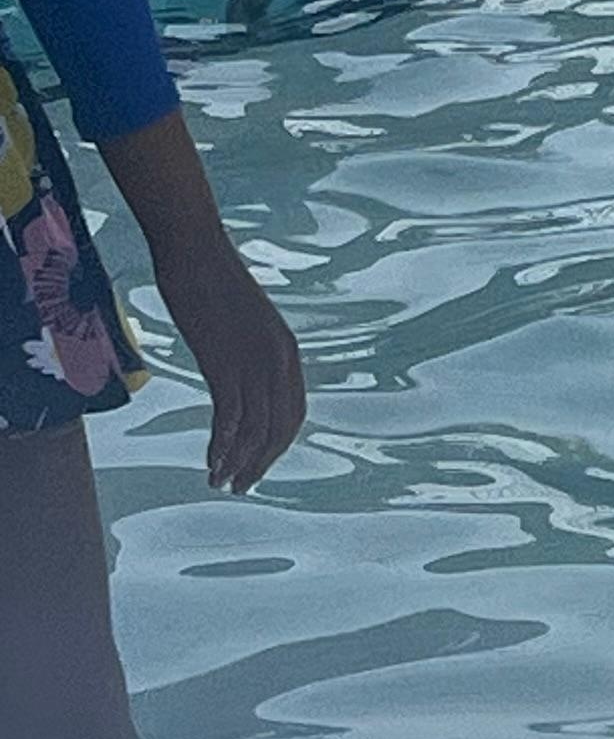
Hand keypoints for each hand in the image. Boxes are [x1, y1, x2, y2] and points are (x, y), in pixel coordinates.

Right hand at [155, 244, 305, 493]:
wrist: (196, 251)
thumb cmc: (212, 283)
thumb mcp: (242, 323)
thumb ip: (248, 350)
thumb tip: (238, 372)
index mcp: (287, 351)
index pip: (292, 411)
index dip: (277, 443)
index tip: (258, 464)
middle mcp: (279, 360)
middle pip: (279, 426)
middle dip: (262, 461)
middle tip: (240, 487)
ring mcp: (253, 361)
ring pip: (255, 427)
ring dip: (239, 461)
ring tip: (221, 483)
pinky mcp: (224, 361)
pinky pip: (229, 416)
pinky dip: (222, 445)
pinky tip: (211, 462)